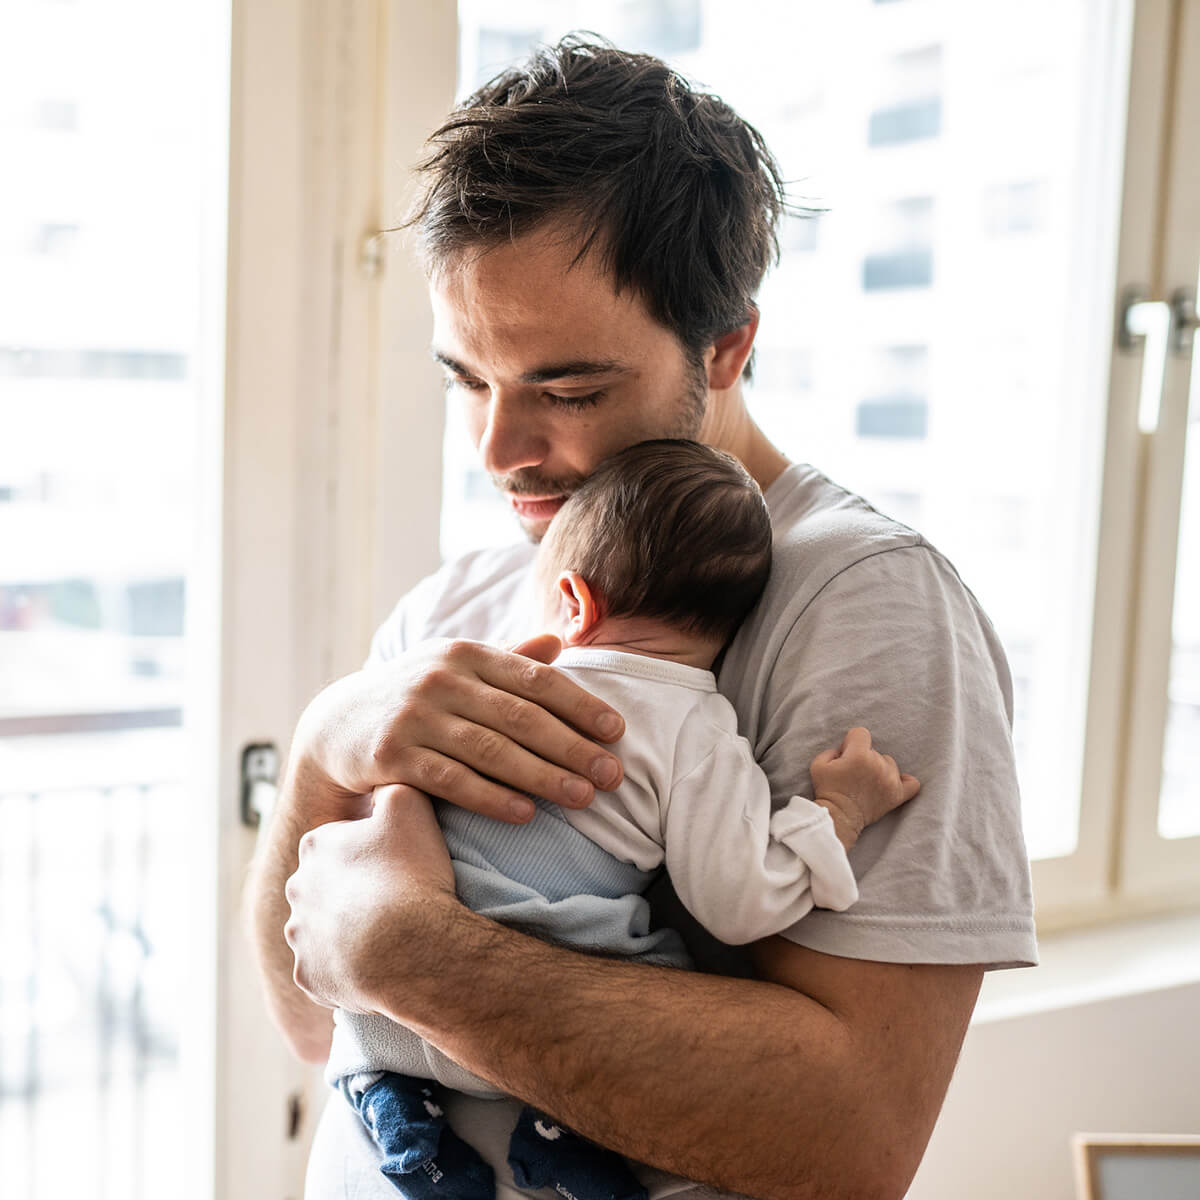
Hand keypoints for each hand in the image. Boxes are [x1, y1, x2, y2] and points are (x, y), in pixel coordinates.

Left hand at [283, 784, 456, 1013]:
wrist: (411, 947)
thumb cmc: (411, 875)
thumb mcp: (411, 806)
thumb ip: (394, 784)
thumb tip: (387, 776)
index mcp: (315, 846)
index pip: (339, 840)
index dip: (370, 848)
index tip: (396, 859)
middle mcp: (296, 889)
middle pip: (326, 884)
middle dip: (352, 889)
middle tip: (394, 896)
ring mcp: (299, 937)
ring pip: (323, 929)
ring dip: (348, 930)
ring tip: (389, 934)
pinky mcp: (308, 977)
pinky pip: (327, 970)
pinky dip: (347, 968)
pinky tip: (377, 963)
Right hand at [294, 633, 625, 824]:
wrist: (336, 724)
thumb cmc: (417, 697)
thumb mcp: (457, 669)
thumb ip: (508, 660)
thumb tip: (560, 642)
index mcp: (466, 653)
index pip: (535, 679)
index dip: (581, 704)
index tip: (617, 731)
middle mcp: (440, 678)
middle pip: (521, 717)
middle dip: (573, 747)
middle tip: (613, 775)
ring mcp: (414, 716)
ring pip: (491, 750)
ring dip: (543, 776)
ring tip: (584, 798)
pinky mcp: (391, 754)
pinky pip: (452, 780)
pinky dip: (491, 797)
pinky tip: (527, 813)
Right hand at [809, 727, 919, 848]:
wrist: (838, 817)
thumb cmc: (827, 790)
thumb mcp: (819, 764)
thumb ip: (833, 749)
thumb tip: (846, 750)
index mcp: (859, 755)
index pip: (861, 733)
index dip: (851, 743)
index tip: (845, 755)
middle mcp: (878, 765)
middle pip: (875, 750)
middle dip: (863, 757)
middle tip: (852, 774)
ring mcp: (890, 781)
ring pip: (889, 763)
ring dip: (879, 769)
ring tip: (867, 782)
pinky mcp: (897, 795)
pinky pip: (912, 784)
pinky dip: (904, 782)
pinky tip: (893, 783)